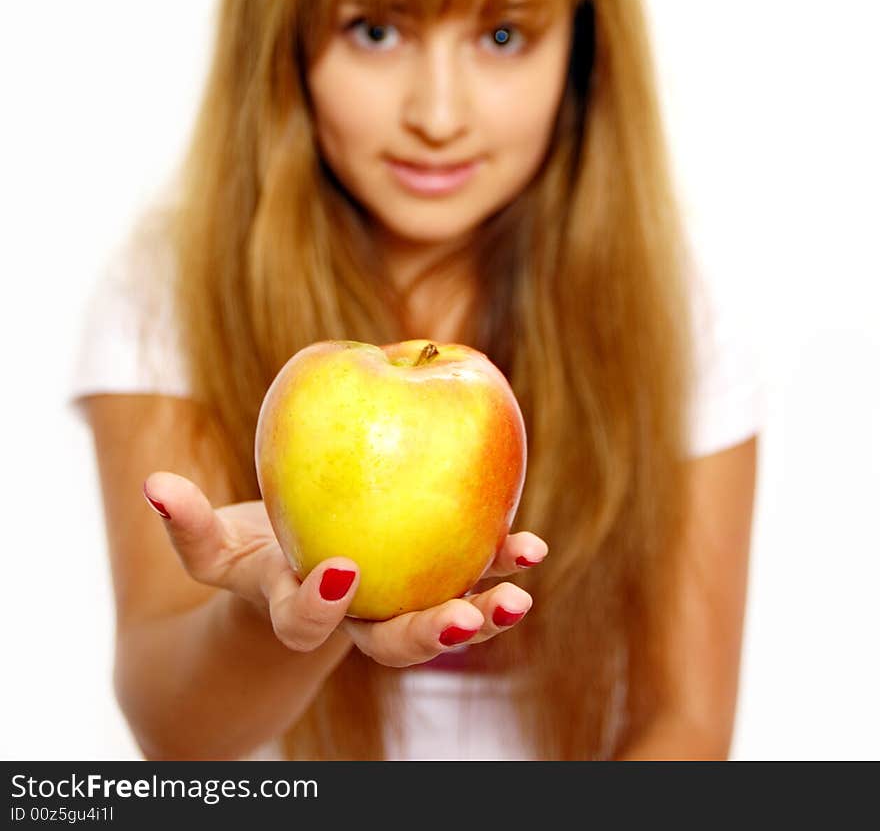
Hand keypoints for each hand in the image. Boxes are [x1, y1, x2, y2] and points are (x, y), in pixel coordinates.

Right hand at [143, 471, 546, 667]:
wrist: (307, 574)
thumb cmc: (257, 555)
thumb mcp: (218, 548)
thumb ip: (187, 525)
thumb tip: (152, 484)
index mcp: (299, 613)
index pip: (306, 623)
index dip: (320, 605)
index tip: (340, 571)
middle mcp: (358, 624)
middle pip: (394, 644)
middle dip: (431, 635)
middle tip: (467, 619)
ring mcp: (402, 609)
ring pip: (446, 621)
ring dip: (487, 607)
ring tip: (521, 591)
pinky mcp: (438, 582)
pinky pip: (473, 576)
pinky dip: (502, 564)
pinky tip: (531, 548)